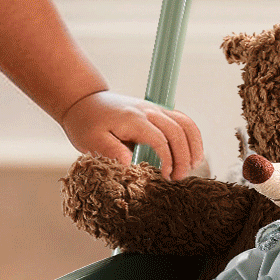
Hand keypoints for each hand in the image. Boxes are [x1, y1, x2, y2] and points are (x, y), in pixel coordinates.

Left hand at [59, 91, 203, 179]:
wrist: (85, 101)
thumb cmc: (87, 123)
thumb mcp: (91, 139)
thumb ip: (110, 150)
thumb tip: (129, 162)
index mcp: (133, 119)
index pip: (161, 139)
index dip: (168, 160)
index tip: (166, 177)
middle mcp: (149, 111)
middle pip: (178, 131)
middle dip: (184, 157)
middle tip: (179, 178)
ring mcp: (155, 109)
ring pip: (186, 123)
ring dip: (194, 145)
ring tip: (192, 166)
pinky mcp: (158, 111)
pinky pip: (183, 120)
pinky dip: (192, 136)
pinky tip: (191, 153)